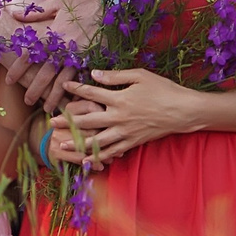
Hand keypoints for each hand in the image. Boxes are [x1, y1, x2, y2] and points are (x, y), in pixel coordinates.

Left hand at [8, 0, 94, 108]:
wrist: (113, 5)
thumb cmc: (84, 2)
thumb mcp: (58, 3)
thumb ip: (35, 12)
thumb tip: (13, 14)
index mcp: (53, 33)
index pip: (30, 54)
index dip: (18, 68)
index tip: (9, 80)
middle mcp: (64, 47)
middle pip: (45, 72)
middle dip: (34, 89)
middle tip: (27, 101)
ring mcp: (80, 55)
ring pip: (63, 80)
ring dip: (54, 96)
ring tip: (48, 110)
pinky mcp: (93, 60)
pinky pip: (82, 79)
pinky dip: (76, 92)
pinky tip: (72, 103)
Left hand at [46, 69, 195, 165]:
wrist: (183, 111)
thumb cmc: (163, 90)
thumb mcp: (140, 76)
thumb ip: (116, 76)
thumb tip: (95, 74)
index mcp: (119, 98)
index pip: (91, 93)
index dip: (76, 88)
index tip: (64, 85)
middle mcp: (119, 117)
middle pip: (87, 121)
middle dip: (68, 121)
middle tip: (51, 122)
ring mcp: (125, 132)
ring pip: (96, 141)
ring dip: (77, 144)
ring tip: (62, 145)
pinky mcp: (133, 142)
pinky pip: (112, 151)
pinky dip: (99, 157)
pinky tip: (86, 161)